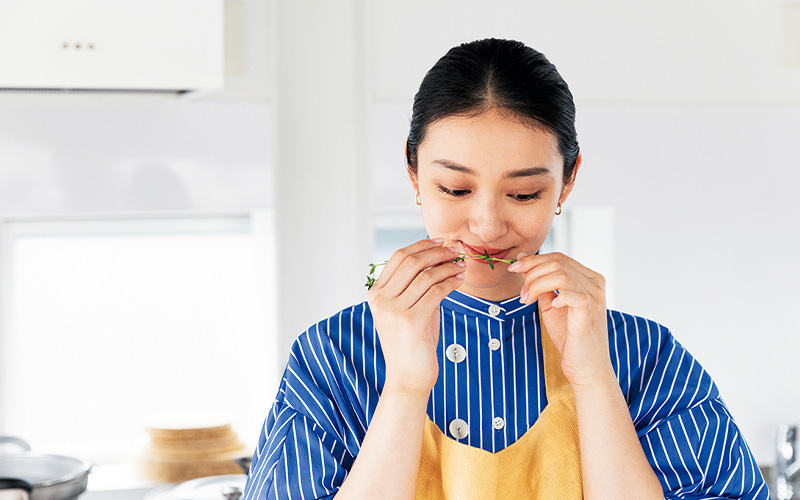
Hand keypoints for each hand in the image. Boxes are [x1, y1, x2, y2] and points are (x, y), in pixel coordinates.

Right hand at [367, 238, 465, 398]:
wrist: (408, 376)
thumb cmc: (412, 343)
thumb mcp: (408, 309)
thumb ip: (415, 286)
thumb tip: (439, 258)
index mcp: (376, 294)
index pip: (398, 257)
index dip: (421, 245)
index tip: (441, 242)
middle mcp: (381, 299)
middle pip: (411, 261)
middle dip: (437, 252)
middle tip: (456, 250)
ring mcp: (394, 310)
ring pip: (426, 275)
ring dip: (448, 266)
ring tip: (462, 266)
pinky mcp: (411, 320)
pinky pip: (436, 291)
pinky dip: (451, 281)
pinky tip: (460, 280)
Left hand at [508, 252, 610, 387]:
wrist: (585, 366)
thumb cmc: (569, 336)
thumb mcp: (551, 305)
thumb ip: (542, 285)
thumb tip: (523, 264)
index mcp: (587, 278)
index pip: (558, 258)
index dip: (533, 260)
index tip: (514, 269)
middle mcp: (594, 283)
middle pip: (557, 262)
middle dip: (531, 272)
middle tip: (521, 292)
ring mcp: (594, 296)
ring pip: (560, 274)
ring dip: (536, 284)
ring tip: (528, 300)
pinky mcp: (589, 311)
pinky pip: (572, 293)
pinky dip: (555, 296)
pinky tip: (551, 306)